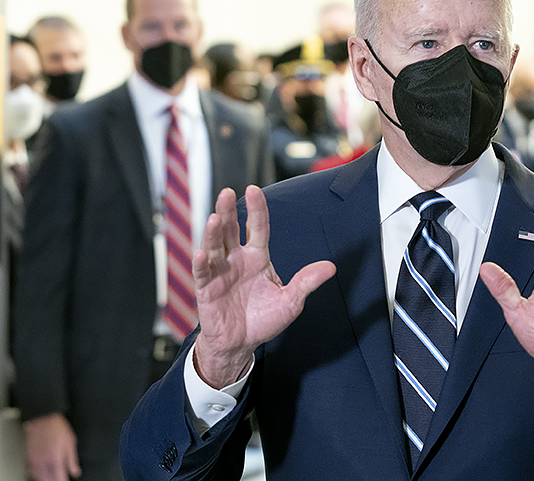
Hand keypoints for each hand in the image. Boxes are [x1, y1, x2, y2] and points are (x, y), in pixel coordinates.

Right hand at [23, 413, 80, 480]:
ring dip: (45, 479)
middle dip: (54, 480)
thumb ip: (72, 460)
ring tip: (52, 477)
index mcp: (55, 459)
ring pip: (38, 476)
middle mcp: (43, 461)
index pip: (59, 478)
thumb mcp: (70, 443)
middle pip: (48, 479)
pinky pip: (31, 470)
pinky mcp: (29, 456)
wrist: (43, 417)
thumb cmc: (58, 428)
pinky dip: (37, 474)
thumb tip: (75, 472)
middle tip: (60, 478)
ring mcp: (34, 459)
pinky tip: (41, 472)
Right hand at [193, 186, 335, 388]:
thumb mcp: (291, 301)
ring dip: (213, 232)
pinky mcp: (207, 288)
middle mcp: (237, 259)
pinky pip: (203, 273)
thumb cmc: (264, 319)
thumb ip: (306, 282)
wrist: (241, 343)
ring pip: (215, 246)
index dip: (257, 209)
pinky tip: (203, 253)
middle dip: (229, 211)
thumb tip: (331, 267)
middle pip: (231, 230)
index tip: (254, 190)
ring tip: (215, 218)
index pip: (257, 227)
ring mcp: (220, 272)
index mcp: (257, 257)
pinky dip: (202, 263)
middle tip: (227, 193)